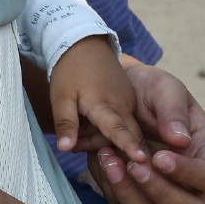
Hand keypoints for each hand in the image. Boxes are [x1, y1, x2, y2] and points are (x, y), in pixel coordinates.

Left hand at [50, 36, 146, 162]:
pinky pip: (123, 120)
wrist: (83, 43)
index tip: (143, 161)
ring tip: (78, 126)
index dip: (129, 147)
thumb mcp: (61, 97)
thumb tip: (64, 149)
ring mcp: (127, 101)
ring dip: (102, 135)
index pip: (120, 131)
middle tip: (78, 140)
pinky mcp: (127, 98)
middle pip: (123, 137)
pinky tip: (88, 120)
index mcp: (106, 105)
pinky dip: (106, 126)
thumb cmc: (69, 70)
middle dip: (106, 146)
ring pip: (123, 130)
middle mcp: (123, 105)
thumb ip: (65, 123)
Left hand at [88, 62, 204, 203]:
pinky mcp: (132, 195)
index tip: (161, 157)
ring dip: (131, 196)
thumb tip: (180, 140)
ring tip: (110, 159)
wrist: (118, 92)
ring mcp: (159, 192)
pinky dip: (111, 187)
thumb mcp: (164, 88)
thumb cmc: (150, 89)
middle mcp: (187, 180)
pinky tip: (101, 158)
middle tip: (135, 166)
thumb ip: (173, 110)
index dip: (190, 174)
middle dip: (161, 193)